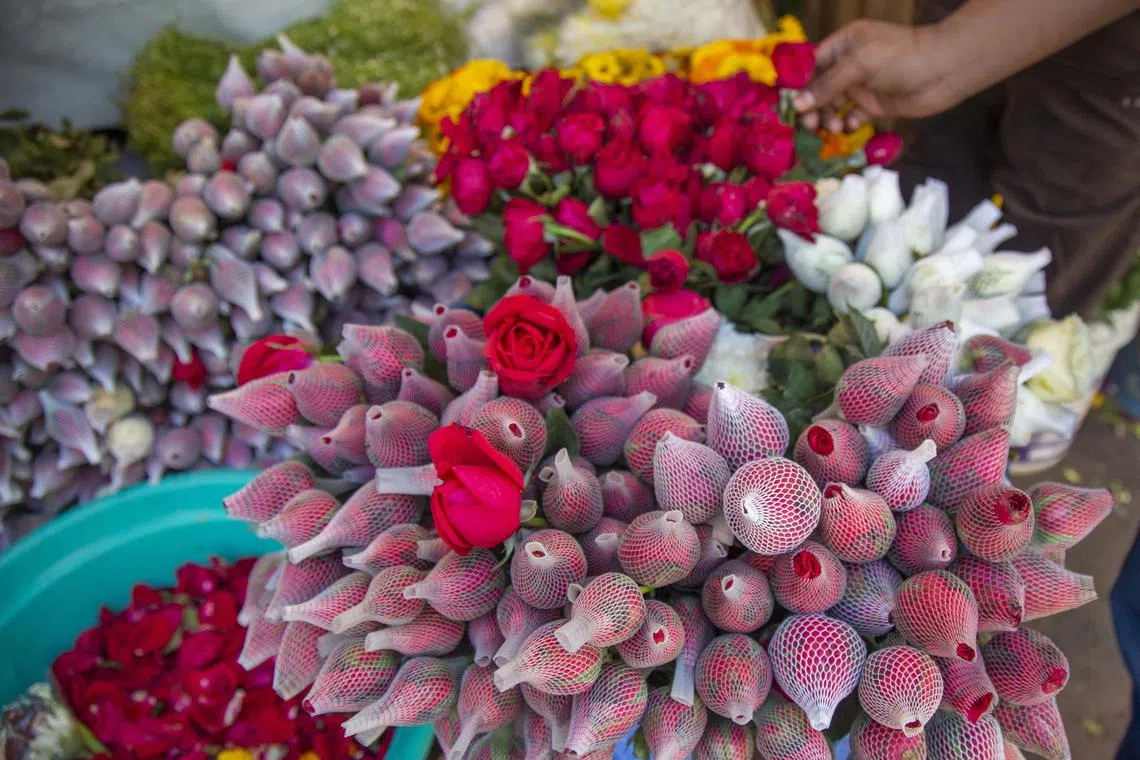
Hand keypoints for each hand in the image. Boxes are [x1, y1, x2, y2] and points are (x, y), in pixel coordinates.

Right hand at [795, 19, 961, 130]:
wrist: (944, 71)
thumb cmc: (902, 57)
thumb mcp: (860, 64)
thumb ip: (827, 84)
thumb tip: (798, 104)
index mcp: (844, 44)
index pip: (810, 64)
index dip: (797, 84)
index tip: (787, 105)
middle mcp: (849, 64)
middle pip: (818, 88)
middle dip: (811, 106)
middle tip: (809, 125)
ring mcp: (861, 85)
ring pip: (831, 105)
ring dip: (827, 117)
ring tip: (831, 127)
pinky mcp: (873, 105)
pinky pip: (850, 117)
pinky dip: (846, 124)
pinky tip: (849, 127)